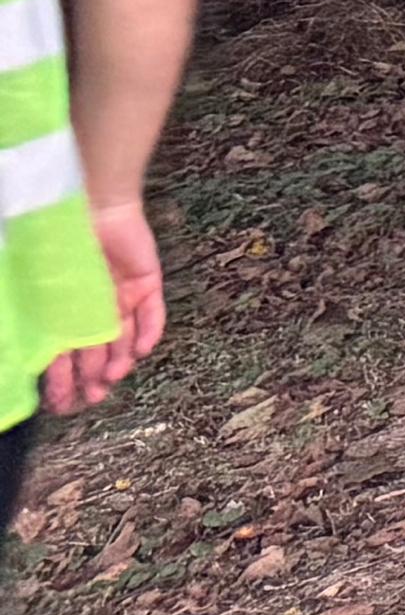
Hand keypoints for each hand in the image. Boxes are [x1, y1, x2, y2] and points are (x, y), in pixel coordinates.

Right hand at [42, 200, 158, 411]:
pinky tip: (142, 351)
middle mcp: (96, 310)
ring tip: (112, 377)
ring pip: (125, 338)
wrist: (92, 210)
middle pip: (97, 353)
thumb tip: (41, 360)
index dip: (64, 382)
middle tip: (92, 397)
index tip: (64, 405)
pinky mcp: (147, 284)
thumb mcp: (46, 297)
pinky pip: (154, 313)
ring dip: (119, 360)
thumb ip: (47, 327)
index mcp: (68, 316)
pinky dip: (150, 332)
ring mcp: (122, 298)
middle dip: (93, 378)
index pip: (66, 357)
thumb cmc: (59, 252)